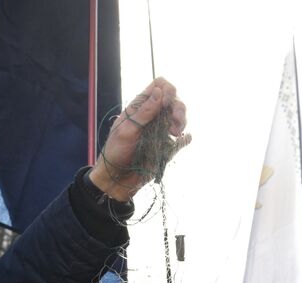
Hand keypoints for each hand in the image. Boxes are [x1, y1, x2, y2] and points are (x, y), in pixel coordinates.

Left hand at [89, 77, 190, 200]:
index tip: (166, 103)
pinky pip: (182, 140)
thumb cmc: (116, 152)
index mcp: (140, 107)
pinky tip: (183, 138)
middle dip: (178, 107)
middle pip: (174, 100)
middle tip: (174, 122)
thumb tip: (160, 91)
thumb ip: (144, 112)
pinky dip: (185, 138)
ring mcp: (161, 131)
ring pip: (180, 117)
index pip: (159, 86)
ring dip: (182, 121)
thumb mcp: (127, 130)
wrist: (118, 178)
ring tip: (174, 133)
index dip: (167, 90)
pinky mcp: (167, 147)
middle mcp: (153, 116)